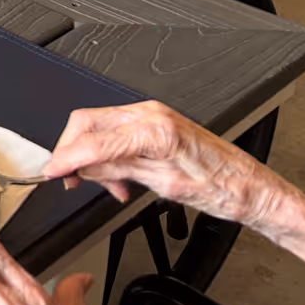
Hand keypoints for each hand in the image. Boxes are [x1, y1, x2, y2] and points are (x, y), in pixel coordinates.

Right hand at [41, 101, 281, 229]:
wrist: (252, 188)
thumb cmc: (223, 190)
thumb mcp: (163, 186)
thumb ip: (118, 171)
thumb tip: (83, 169)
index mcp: (153, 129)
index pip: (93, 141)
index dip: (66, 158)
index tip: (51, 172)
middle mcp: (150, 114)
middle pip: (87, 123)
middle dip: (73, 152)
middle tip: (70, 181)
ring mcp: (153, 115)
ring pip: (98, 127)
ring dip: (92, 156)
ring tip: (109, 187)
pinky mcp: (156, 122)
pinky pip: (116, 131)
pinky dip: (108, 153)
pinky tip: (120, 178)